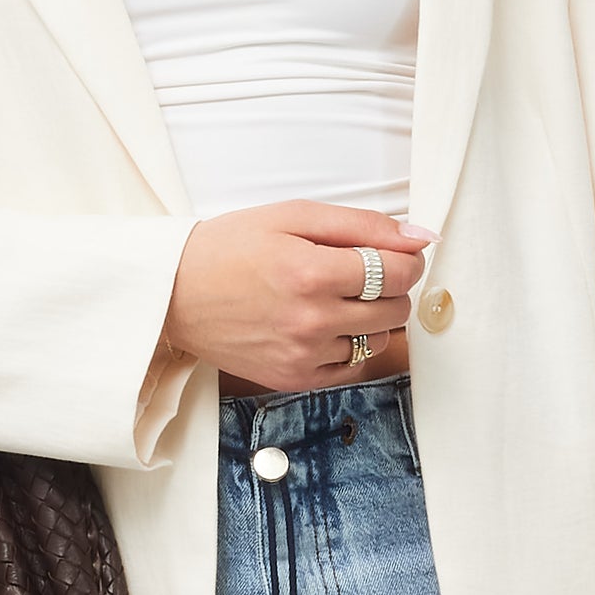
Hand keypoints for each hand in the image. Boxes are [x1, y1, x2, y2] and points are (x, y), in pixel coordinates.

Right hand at [163, 200, 437, 389]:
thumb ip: (362, 224)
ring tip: (333, 298)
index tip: (394, 254)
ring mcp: (303, 355)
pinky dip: (348, 345)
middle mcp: (312, 320)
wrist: (172, 293)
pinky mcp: (292, 378)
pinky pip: (351, 367)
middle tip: (358, 273)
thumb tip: (422, 237)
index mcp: (312, 272)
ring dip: (370, 317)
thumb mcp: (292, 216)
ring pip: (377, 340)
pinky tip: (322, 325)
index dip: (406, 259)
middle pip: (395, 309)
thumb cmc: (229, 247)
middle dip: (390, 287)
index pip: (400, 272)